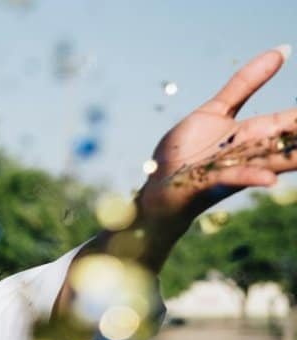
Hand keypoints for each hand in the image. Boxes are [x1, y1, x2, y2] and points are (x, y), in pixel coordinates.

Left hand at [138, 45, 295, 226]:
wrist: (159, 186)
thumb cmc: (186, 150)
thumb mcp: (215, 110)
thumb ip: (245, 84)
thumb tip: (283, 50)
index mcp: (255, 134)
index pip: (291, 121)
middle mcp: (251, 153)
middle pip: (288, 142)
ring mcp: (234, 168)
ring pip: (272, 162)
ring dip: (293, 159)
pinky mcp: (211, 181)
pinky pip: (234, 179)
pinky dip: (251, 177)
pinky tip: (270, 180)